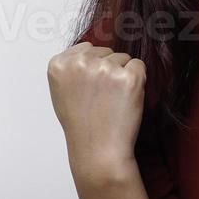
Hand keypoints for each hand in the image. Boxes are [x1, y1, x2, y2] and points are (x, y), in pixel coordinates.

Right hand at [47, 42, 145, 178]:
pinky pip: (139, 66)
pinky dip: (137, 81)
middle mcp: (81, 63)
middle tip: (102, 98)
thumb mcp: (62, 92)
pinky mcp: (128, 77)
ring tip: (112, 101)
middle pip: (106, 51)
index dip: (93, 68)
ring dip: (122, 76)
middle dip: (108, 70)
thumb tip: (90, 51)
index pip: (87, 48)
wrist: (98, 150)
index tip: (91, 89)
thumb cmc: (82, 125)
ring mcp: (105, 68)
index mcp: (59, 64)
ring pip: (123, 58)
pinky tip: (125, 100)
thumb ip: (72, 68)